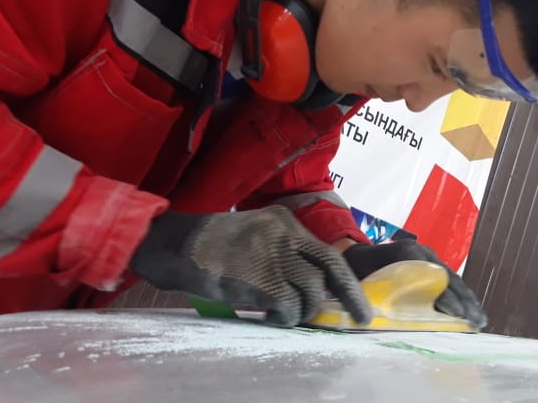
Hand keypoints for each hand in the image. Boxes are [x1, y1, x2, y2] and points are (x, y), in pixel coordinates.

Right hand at [129, 207, 370, 326]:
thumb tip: (315, 286)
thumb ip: (284, 252)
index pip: (325, 252)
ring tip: (287, 313)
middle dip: (350, 295)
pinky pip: (289, 306)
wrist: (176, 247)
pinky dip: (286, 317)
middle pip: (330, 267)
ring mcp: (272, 255)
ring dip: (305, 309)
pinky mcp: (260, 278)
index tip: (357, 299)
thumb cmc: (213, 247)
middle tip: (360, 316)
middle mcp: (283, 233)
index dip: (344, 279)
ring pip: (311, 290)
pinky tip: (273, 316)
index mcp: (284, 220)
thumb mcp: (255, 236)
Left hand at [342, 239, 487, 328]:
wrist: (356, 252)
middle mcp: (422, 252)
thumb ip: (363, 295)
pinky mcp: (433, 265)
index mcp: (405, 252)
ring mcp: (430, 257)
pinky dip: (462, 296)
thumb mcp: (356, 279)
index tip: (455, 313)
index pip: (431, 275)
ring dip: (468, 300)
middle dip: (464, 300)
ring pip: (454, 279)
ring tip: (479, 320)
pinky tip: (471, 312)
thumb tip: (365, 320)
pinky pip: (451, 281)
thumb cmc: (356, 268)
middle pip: (448, 277)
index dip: (444, 295)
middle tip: (475, 321)